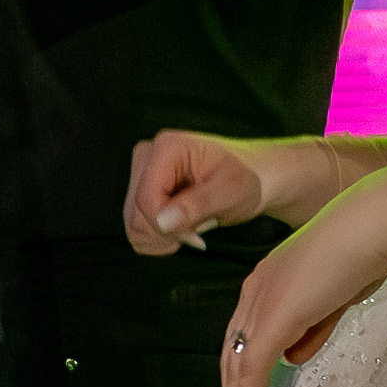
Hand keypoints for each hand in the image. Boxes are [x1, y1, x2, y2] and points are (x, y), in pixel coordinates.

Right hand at [125, 128, 344, 254]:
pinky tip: (184, 228)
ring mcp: (141, 174)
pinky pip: (136, 229)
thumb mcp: (231, 191)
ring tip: (195, 226)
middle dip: (168, 232)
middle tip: (201, 229)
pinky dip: (159, 239)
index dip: (167, 226)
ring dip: (165, 238)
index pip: (146, 199)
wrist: (254, 179)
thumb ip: (198, 204)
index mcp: (166, 148)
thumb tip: (163, 221)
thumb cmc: (247, 179)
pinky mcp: (142, 191)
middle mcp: (147, 157)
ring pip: (133, 225)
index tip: (199, 233)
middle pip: (136, 214)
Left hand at [217, 173, 386, 386]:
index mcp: (267, 282)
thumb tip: (295, 357)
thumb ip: (312, 328)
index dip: (242, 370)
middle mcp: (254, 292)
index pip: (244, 335)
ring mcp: (261, 304)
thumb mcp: (334, 299)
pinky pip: (253, 368)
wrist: (372, 226)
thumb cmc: (364, 252)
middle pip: (232, 352)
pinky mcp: (274, 318)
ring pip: (238, 365)